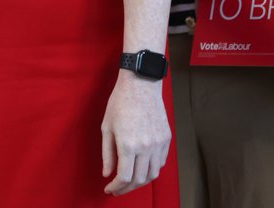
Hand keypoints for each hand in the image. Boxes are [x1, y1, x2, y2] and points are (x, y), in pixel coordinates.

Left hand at [101, 72, 170, 195]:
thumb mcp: (107, 127)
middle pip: (139, 179)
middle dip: (127, 188)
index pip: (124, 177)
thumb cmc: (120, 102)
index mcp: (128, 144)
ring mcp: (158, 144)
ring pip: (152, 174)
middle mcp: (146, 147)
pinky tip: (142, 168)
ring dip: (140, 182)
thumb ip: (107, 154)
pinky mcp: (166, 139)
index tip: (109, 189)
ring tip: (129, 181)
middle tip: (118, 189)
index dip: (116, 187)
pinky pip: (161, 162)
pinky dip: (151, 170)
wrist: (141, 85)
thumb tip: (107, 174)